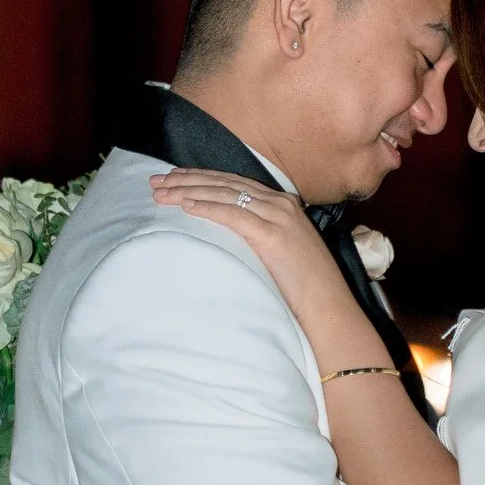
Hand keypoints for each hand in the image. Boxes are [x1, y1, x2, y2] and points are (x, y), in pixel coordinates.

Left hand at [149, 170, 364, 348]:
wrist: (329, 307)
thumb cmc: (304, 288)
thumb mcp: (280, 252)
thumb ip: (258, 236)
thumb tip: (226, 236)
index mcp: (283, 204)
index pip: (233, 183)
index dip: (201, 178)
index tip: (174, 179)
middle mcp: (280, 203)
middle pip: (225, 182)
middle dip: (187, 180)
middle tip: (155, 182)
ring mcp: (278, 215)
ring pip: (224, 194)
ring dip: (188, 191)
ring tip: (160, 193)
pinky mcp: (272, 234)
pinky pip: (231, 214)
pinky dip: (206, 207)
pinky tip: (185, 206)